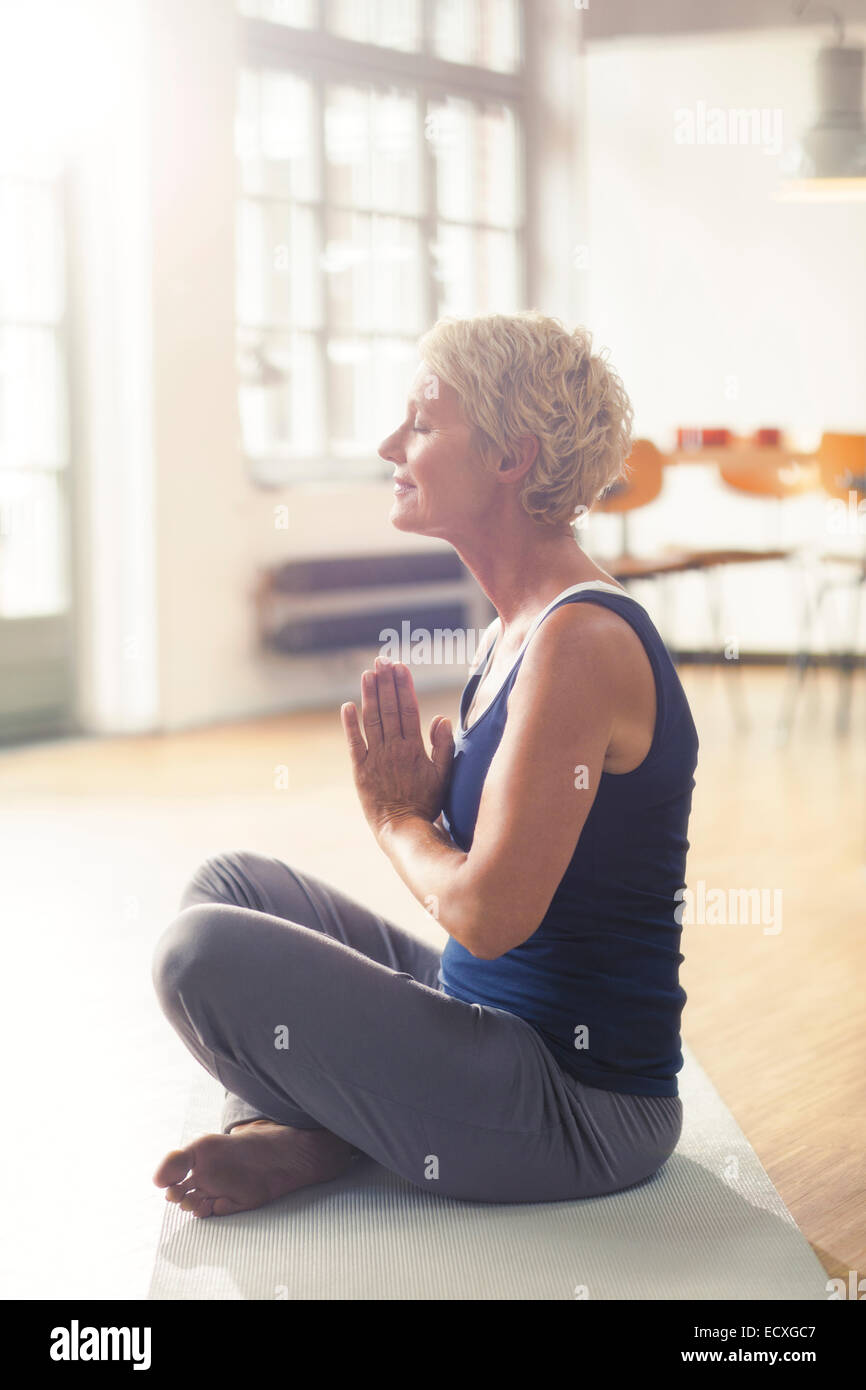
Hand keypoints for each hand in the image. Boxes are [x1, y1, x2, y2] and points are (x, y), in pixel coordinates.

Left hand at [341, 657, 454, 840]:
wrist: (402, 828)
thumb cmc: (427, 802)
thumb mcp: (443, 775)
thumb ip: (443, 746)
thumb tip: (442, 717)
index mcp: (414, 747)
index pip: (408, 709)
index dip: (403, 686)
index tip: (400, 666)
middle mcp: (393, 748)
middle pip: (389, 709)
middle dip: (385, 682)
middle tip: (382, 660)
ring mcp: (375, 757)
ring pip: (372, 720)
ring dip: (369, 695)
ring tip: (367, 673)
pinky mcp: (360, 769)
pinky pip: (354, 742)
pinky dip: (350, 724)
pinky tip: (348, 706)